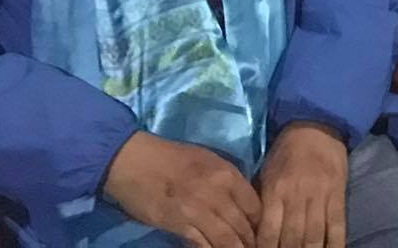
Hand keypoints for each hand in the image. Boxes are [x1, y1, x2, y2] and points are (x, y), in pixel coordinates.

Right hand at [102, 131, 261, 247]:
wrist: (136, 162)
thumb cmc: (174, 158)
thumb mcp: (210, 161)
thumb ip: (229, 181)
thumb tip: (243, 204)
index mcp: (227, 175)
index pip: (255, 206)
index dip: (260, 223)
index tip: (261, 233)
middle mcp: (217, 194)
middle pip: (243, 226)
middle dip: (250, 241)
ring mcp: (197, 211)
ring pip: (225, 239)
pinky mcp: (178, 225)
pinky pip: (201, 244)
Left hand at [255, 122, 347, 247]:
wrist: (316, 127)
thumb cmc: (285, 153)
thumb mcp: (266, 174)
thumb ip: (263, 203)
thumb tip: (254, 233)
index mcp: (276, 191)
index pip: (267, 232)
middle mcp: (297, 196)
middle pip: (291, 238)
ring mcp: (320, 196)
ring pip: (314, 236)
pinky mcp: (338, 195)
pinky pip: (337, 225)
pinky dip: (335, 244)